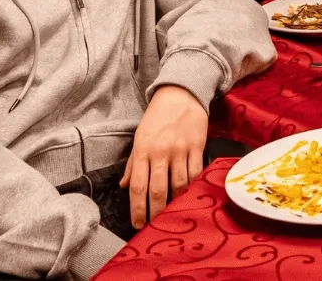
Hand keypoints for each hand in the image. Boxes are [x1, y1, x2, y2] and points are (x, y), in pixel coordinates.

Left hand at [120, 85, 206, 228]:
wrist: (181, 95)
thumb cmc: (157, 117)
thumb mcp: (139, 137)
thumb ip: (133, 164)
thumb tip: (124, 186)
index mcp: (143, 150)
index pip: (138, 186)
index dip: (137, 209)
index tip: (138, 224)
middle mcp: (161, 152)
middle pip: (158, 189)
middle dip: (156, 212)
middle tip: (155, 226)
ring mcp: (181, 149)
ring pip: (179, 184)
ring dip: (176, 203)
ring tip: (173, 214)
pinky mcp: (198, 146)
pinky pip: (196, 172)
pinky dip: (193, 186)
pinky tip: (191, 196)